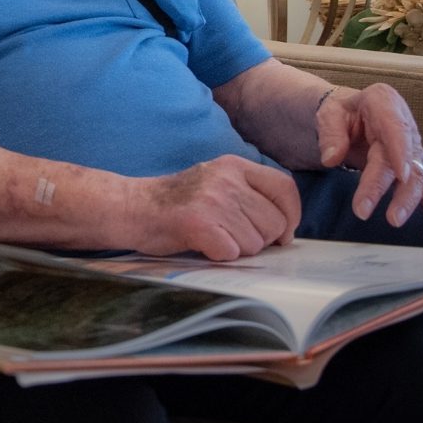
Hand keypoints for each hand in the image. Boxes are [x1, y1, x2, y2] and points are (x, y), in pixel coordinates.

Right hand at [126, 155, 302, 260]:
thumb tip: (285, 228)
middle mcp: (226, 180)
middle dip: (260, 239)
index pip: (284, 188)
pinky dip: (219, 256)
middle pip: (274, 222)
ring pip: (255, 243)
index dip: (291, 216)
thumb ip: (248, 195)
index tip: (283, 233)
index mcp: (233, 166)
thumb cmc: (175, 202)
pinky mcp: (199, 223)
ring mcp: (213, 200)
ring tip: (212, 237)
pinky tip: (202, 245)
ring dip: (237, 249)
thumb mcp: (214, 182)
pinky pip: (232, 253)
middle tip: (232, 236)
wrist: (132, 207)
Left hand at [317, 84, 422, 244]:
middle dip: (383, 186)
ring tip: (393, 220)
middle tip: (362, 209)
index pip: (394, 127)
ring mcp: (413, 151)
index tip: (400, 172)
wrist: (352, 115)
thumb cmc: (342, 112)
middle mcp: (405, 127)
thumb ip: (330, 133)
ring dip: (407, 201)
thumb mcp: (329, 112)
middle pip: (399, 159)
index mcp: (384, 103)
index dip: (400, 150)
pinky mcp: (414, 171)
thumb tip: (331, 158)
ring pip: (415, 178)